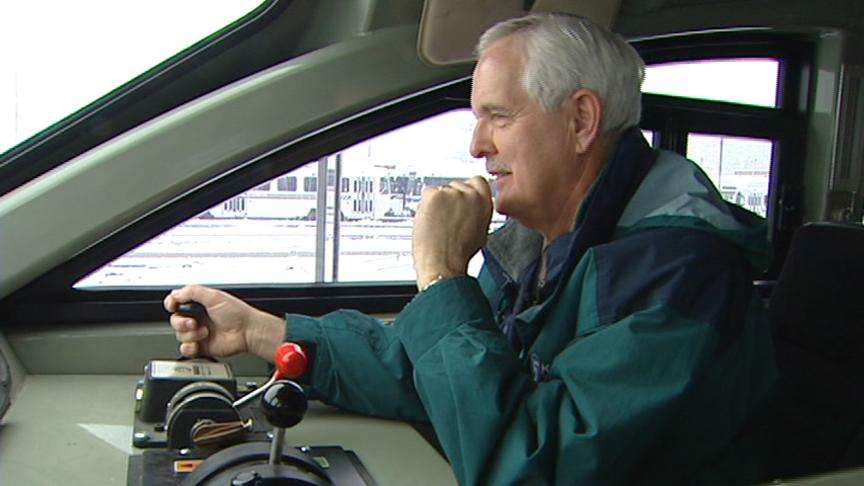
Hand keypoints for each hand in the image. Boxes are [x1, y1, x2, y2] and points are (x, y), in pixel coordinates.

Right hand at [164, 285, 283, 360]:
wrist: (247, 332)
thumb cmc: (237, 313)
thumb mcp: (214, 296)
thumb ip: (193, 292)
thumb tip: (175, 293)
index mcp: (200, 303)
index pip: (176, 302)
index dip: (171, 304)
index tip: (173, 306)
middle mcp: (198, 318)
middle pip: (175, 320)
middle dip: (181, 322)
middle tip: (194, 322)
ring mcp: (198, 333)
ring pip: (179, 335)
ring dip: (190, 335)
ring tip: (205, 332)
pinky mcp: (201, 347)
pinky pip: (185, 349)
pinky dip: (190, 347)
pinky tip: (199, 343)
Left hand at [412, 176, 492, 288]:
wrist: (444, 263)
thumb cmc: (460, 253)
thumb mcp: (481, 230)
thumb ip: (477, 212)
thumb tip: (469, 205)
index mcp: (485, 202)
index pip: (476, 181)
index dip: (466, 190)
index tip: (459, 200)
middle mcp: (470, 194)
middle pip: (455, 185)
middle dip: (449, 199)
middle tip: (445, 218)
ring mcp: (452, 193)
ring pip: (440, 190)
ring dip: (436, 203)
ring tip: (438, 223)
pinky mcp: (434, 195)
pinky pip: (427, 193)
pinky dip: (425, 205)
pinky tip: (430, 221)